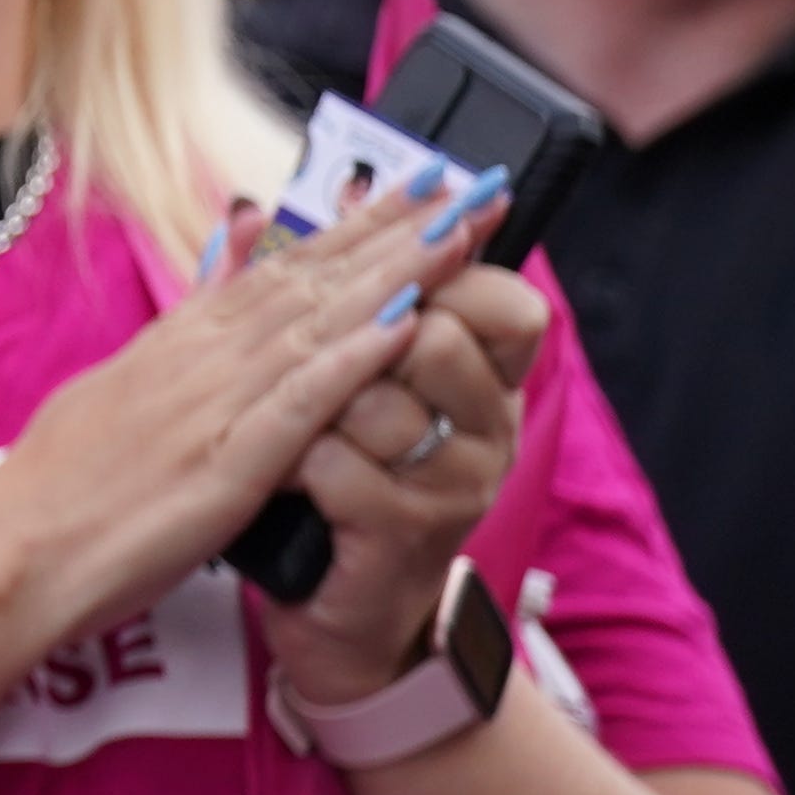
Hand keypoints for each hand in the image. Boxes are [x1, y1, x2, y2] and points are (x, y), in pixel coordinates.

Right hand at [0, 179, 496, 623]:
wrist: (7, 555)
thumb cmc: (59, 490)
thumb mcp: (118, 389)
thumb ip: (185, 322)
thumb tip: (231, 247)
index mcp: (178, 344)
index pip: (284, 267)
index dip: (357, 224)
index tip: (420, 186)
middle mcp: (199, 358)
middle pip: (315, 278)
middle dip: (398, 229)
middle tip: (470, 183)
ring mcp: (211, 406)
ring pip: (317, 324)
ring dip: (394, 275)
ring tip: (458, 231)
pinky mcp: (222, 464)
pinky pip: (297, 404)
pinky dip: (351, 360)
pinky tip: (403, 327)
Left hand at [258, 263, 538, 708]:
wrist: (337, 608)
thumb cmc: (341, 479)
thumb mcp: (360, 381)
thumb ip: (363, 291)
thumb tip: (354, 187)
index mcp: (484, 385)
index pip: (507, 304)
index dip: (450, 274)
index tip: (407, 261)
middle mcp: (488, 431)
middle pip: (437, 337)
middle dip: (367, 345)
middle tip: (335, 374)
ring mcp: (454, 486)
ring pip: (377, 399)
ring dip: (319, 414)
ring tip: (305, 437)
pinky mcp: (405, 535)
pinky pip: (338, 466)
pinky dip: (296, 468)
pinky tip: (287, 479)